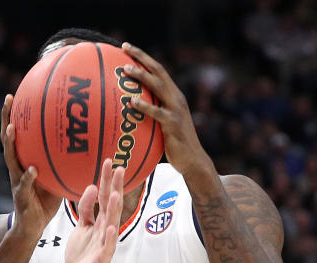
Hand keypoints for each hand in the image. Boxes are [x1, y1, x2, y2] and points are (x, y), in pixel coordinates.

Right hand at [0, 95, 59, 239]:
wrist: (32, 228)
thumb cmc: (45, 202)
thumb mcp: (56, 177)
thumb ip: (64, 162)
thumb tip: (87, 144)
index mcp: (23, 161)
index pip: (19, 134)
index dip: (17, 114)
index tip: (17, 93)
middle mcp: (16, 168)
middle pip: (8, 139)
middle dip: (6, 118)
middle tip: (8, 99)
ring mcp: (16, 182)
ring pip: (10, 159)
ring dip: (10, 143)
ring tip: (12, 128)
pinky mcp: (21, 198)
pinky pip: (24, 185)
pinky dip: (28, 177)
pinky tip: (32, 169)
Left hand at [64, 159, 123, 262]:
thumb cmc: (82, 253)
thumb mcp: (81, 226)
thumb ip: (85, 208)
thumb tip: (92, 187)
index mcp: (100, 221)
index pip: (105, 196)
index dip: (106, 180)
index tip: (108, 161)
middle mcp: (106, 229)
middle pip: (112, 205)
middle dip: (115, 187)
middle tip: (119, 168)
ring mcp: (105, 243)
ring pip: (112, 223)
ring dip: (115, 209)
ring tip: (117, 193)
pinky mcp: (102, 258)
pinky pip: (107, 247)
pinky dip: (110, 237)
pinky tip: (112, 227)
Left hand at [120, 43, 213, 177]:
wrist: (192, 160)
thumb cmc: (173, 144)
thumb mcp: (161, 124)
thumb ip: (150, 113)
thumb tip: (128, 109)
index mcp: (173, 95)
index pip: (158, 70)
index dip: (143, 57)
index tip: (126, 47)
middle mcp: (176, 98)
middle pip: (158, 71)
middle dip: (141, 58)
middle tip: (124, 48)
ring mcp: (176, 110)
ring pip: (158, 87)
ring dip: (141, 77)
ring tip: (125, 70)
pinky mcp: (173, 124)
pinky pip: (157, 112)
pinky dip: (145, 106)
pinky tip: (132, 102)